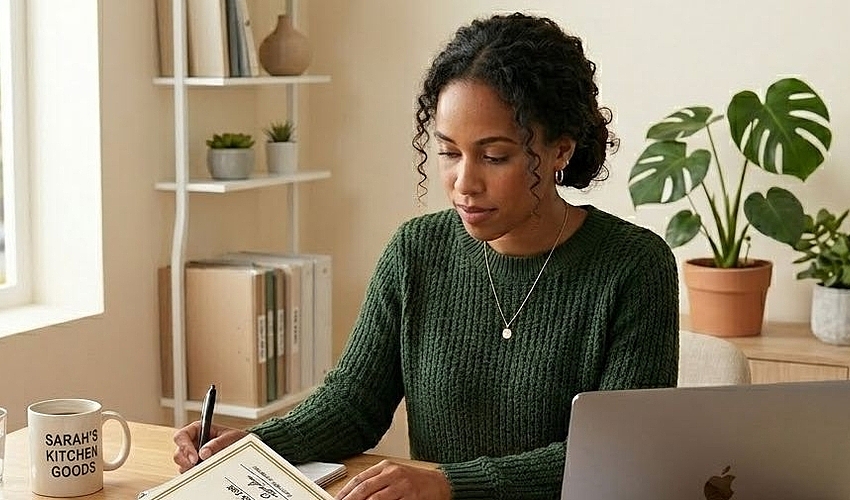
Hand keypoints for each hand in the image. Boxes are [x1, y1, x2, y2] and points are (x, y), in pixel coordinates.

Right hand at [172, 420, 247, 471]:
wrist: (243, 448)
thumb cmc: (236, 438)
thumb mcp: (230, 437)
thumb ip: (217, 443)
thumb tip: (204, 453)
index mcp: (198, 430)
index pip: (181, 436)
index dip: (184, 447)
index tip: (194, 458)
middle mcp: (192, 442)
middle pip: (178, 453)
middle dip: (185, 462)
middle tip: (197, 466)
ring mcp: (193, 455)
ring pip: (182, 465)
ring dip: (191, 469)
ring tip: (206, 468)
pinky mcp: (196, 466)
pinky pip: (189, 472)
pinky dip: (195, 474)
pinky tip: (205, 472)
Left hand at [334, 460, 450, 499]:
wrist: (440, 483)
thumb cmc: (415, 480)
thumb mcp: (394, 475)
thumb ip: (376, 482)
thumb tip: (355, 494)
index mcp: (386, 467)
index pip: (360, 479)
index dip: (346, 491)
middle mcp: (393, 474)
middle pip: (365, 488)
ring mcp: (402, 485)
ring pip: (376, 498)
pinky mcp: (410, 497)